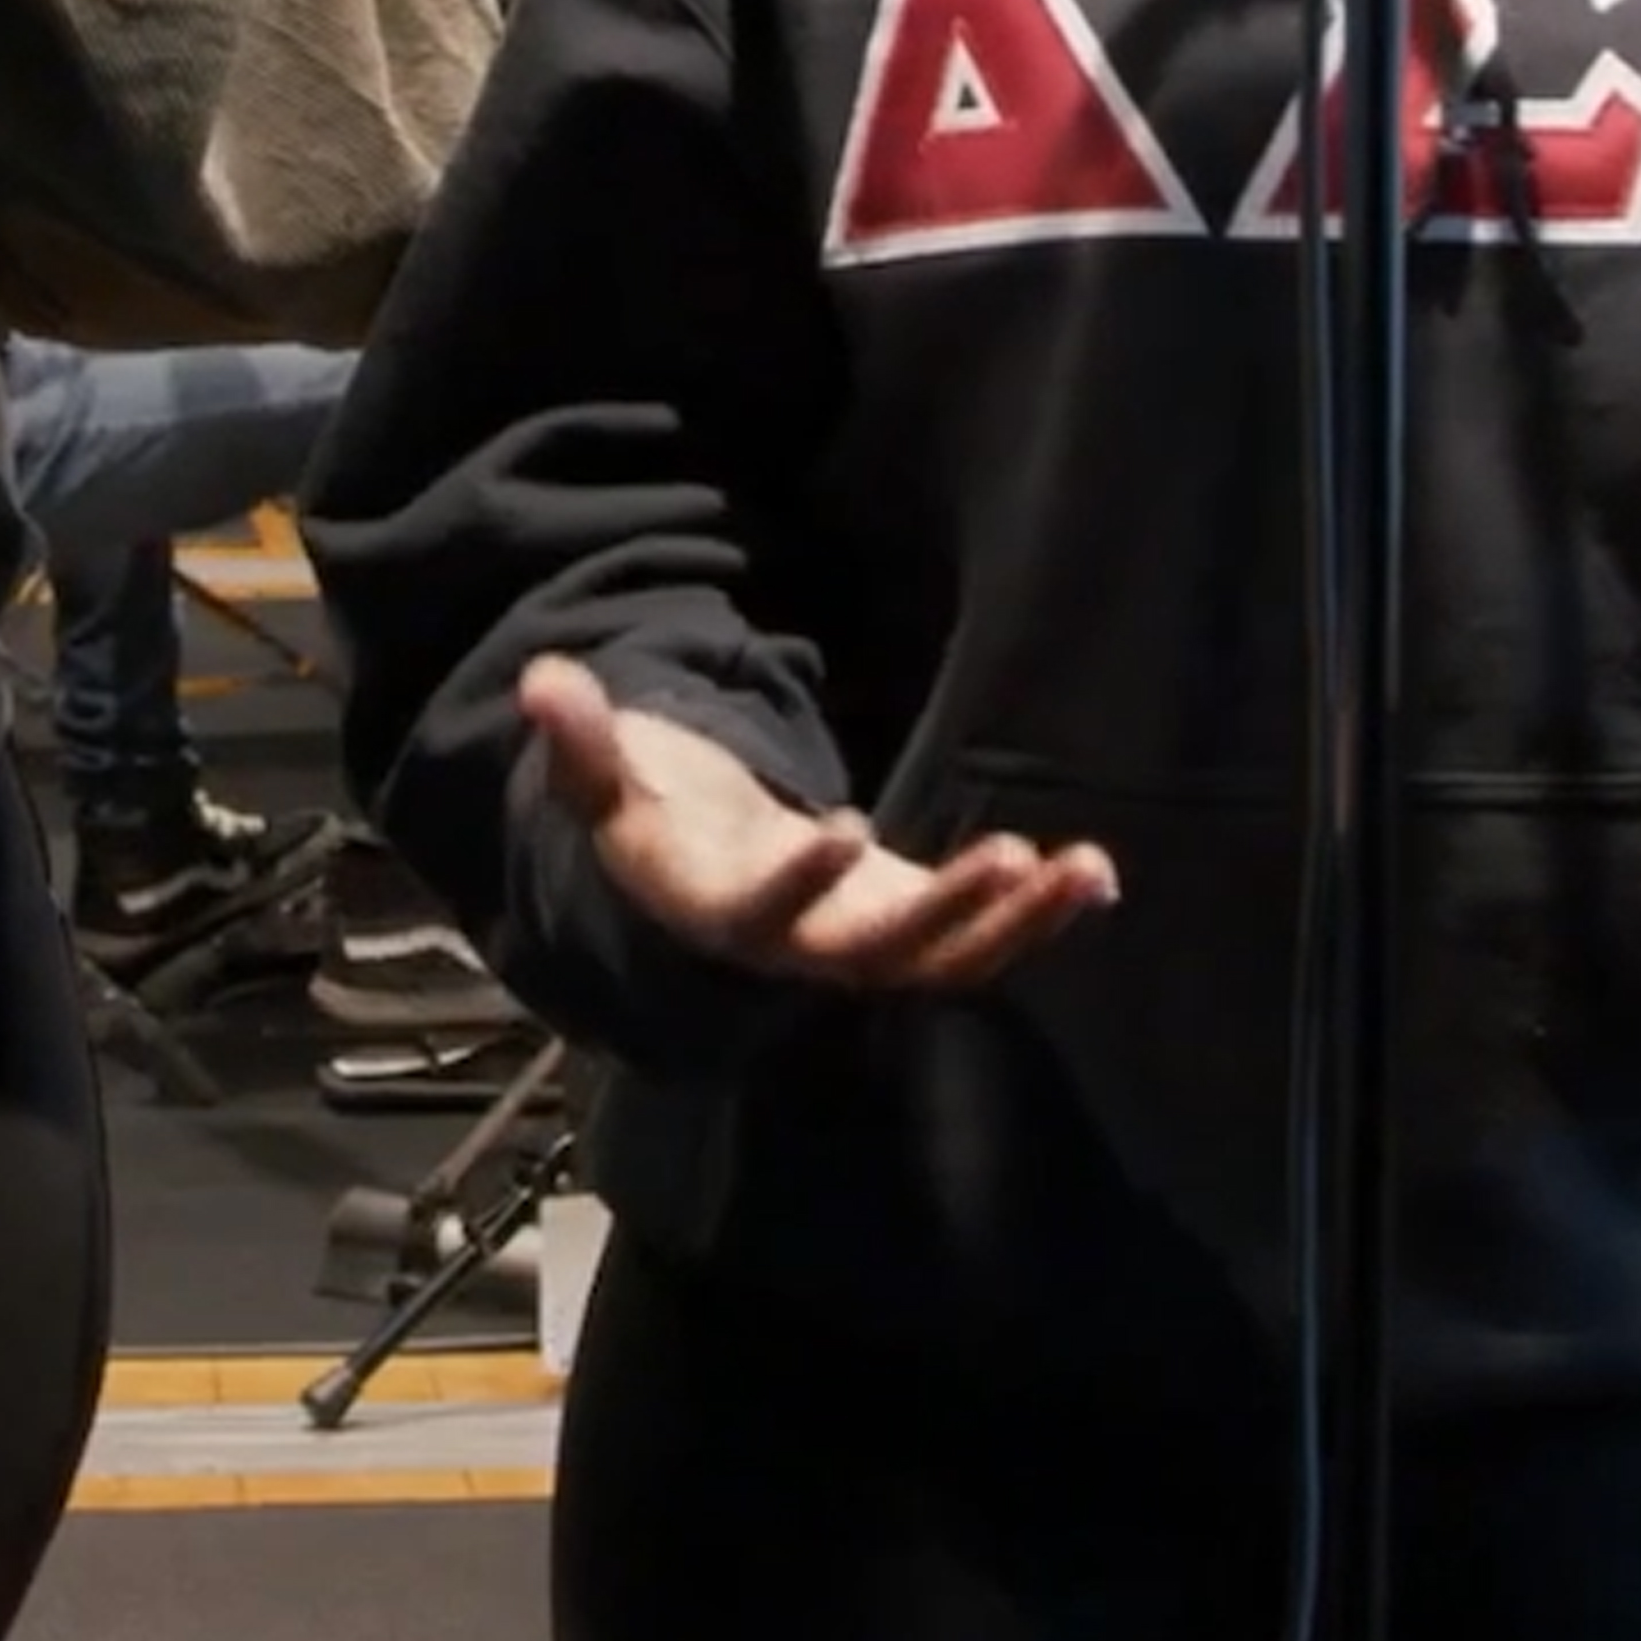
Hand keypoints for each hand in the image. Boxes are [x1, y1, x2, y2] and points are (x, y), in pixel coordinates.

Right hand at [520, 652, 1116, 995]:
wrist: (695, 900)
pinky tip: (1094, 872)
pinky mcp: (909, 932)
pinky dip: (1037, 916)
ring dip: (1016, 922)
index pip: (761, 913)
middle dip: (944, 913)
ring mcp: (863, 948)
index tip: (837, 831)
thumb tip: (546, 678)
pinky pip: (981, 943)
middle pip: (877, 954)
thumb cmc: (654, 827)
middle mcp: (801, 951)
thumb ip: (584, 741)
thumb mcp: (610, 787)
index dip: (799, 884)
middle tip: (1004, 860)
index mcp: (723, 914)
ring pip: (946, 961)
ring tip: (1078, 870)